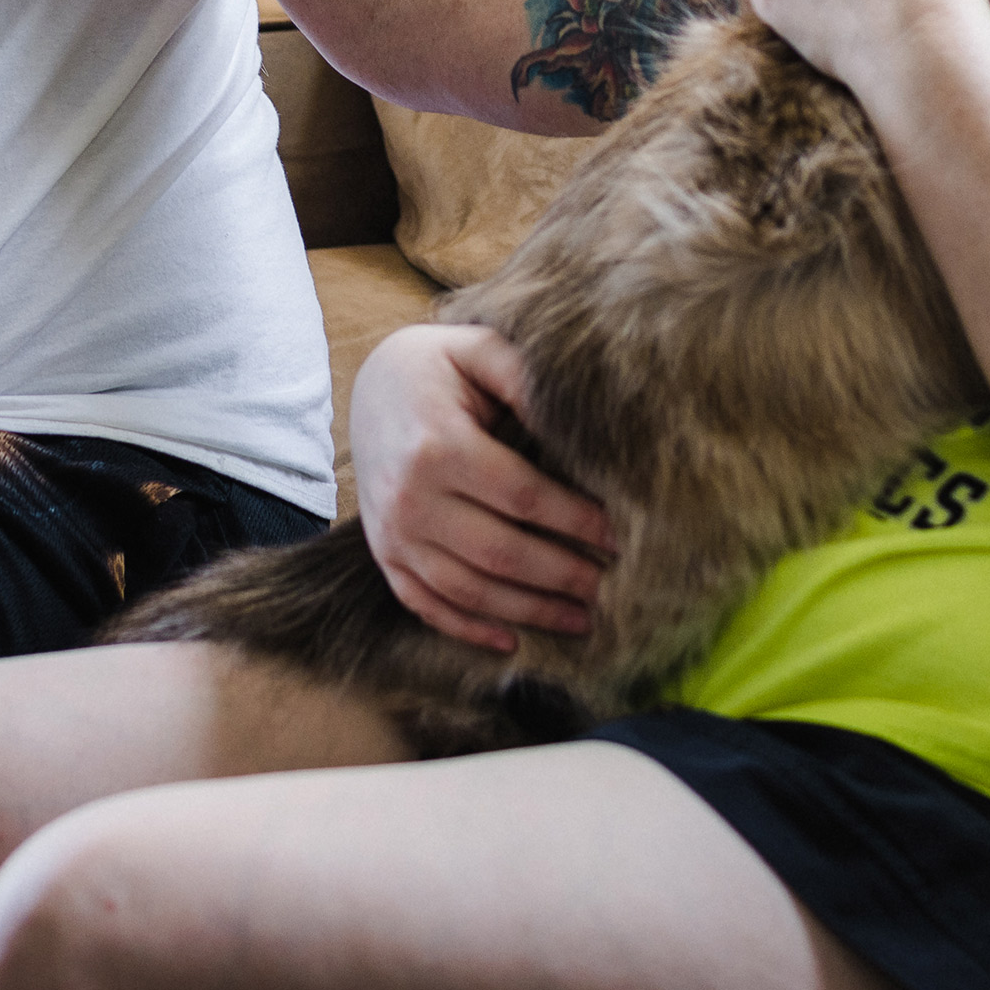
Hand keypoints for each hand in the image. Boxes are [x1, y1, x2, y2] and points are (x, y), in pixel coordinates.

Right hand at [348, 323, 614, 654]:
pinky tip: (512, 639)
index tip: (618, 536)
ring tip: (581, 620)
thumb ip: (526, 379)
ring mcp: (392, 533)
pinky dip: (468, 628)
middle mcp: (410, 497)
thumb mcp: (479, 350)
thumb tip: (580, 430)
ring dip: (529, 612)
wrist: (370, 384)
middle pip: (501, 553)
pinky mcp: (385, 554)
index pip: (523, 498)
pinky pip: (426, 604)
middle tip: (611, 588)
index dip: (576, 522)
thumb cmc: (438, 366)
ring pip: (468, 590)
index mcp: (439, 445)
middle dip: (563, 576)